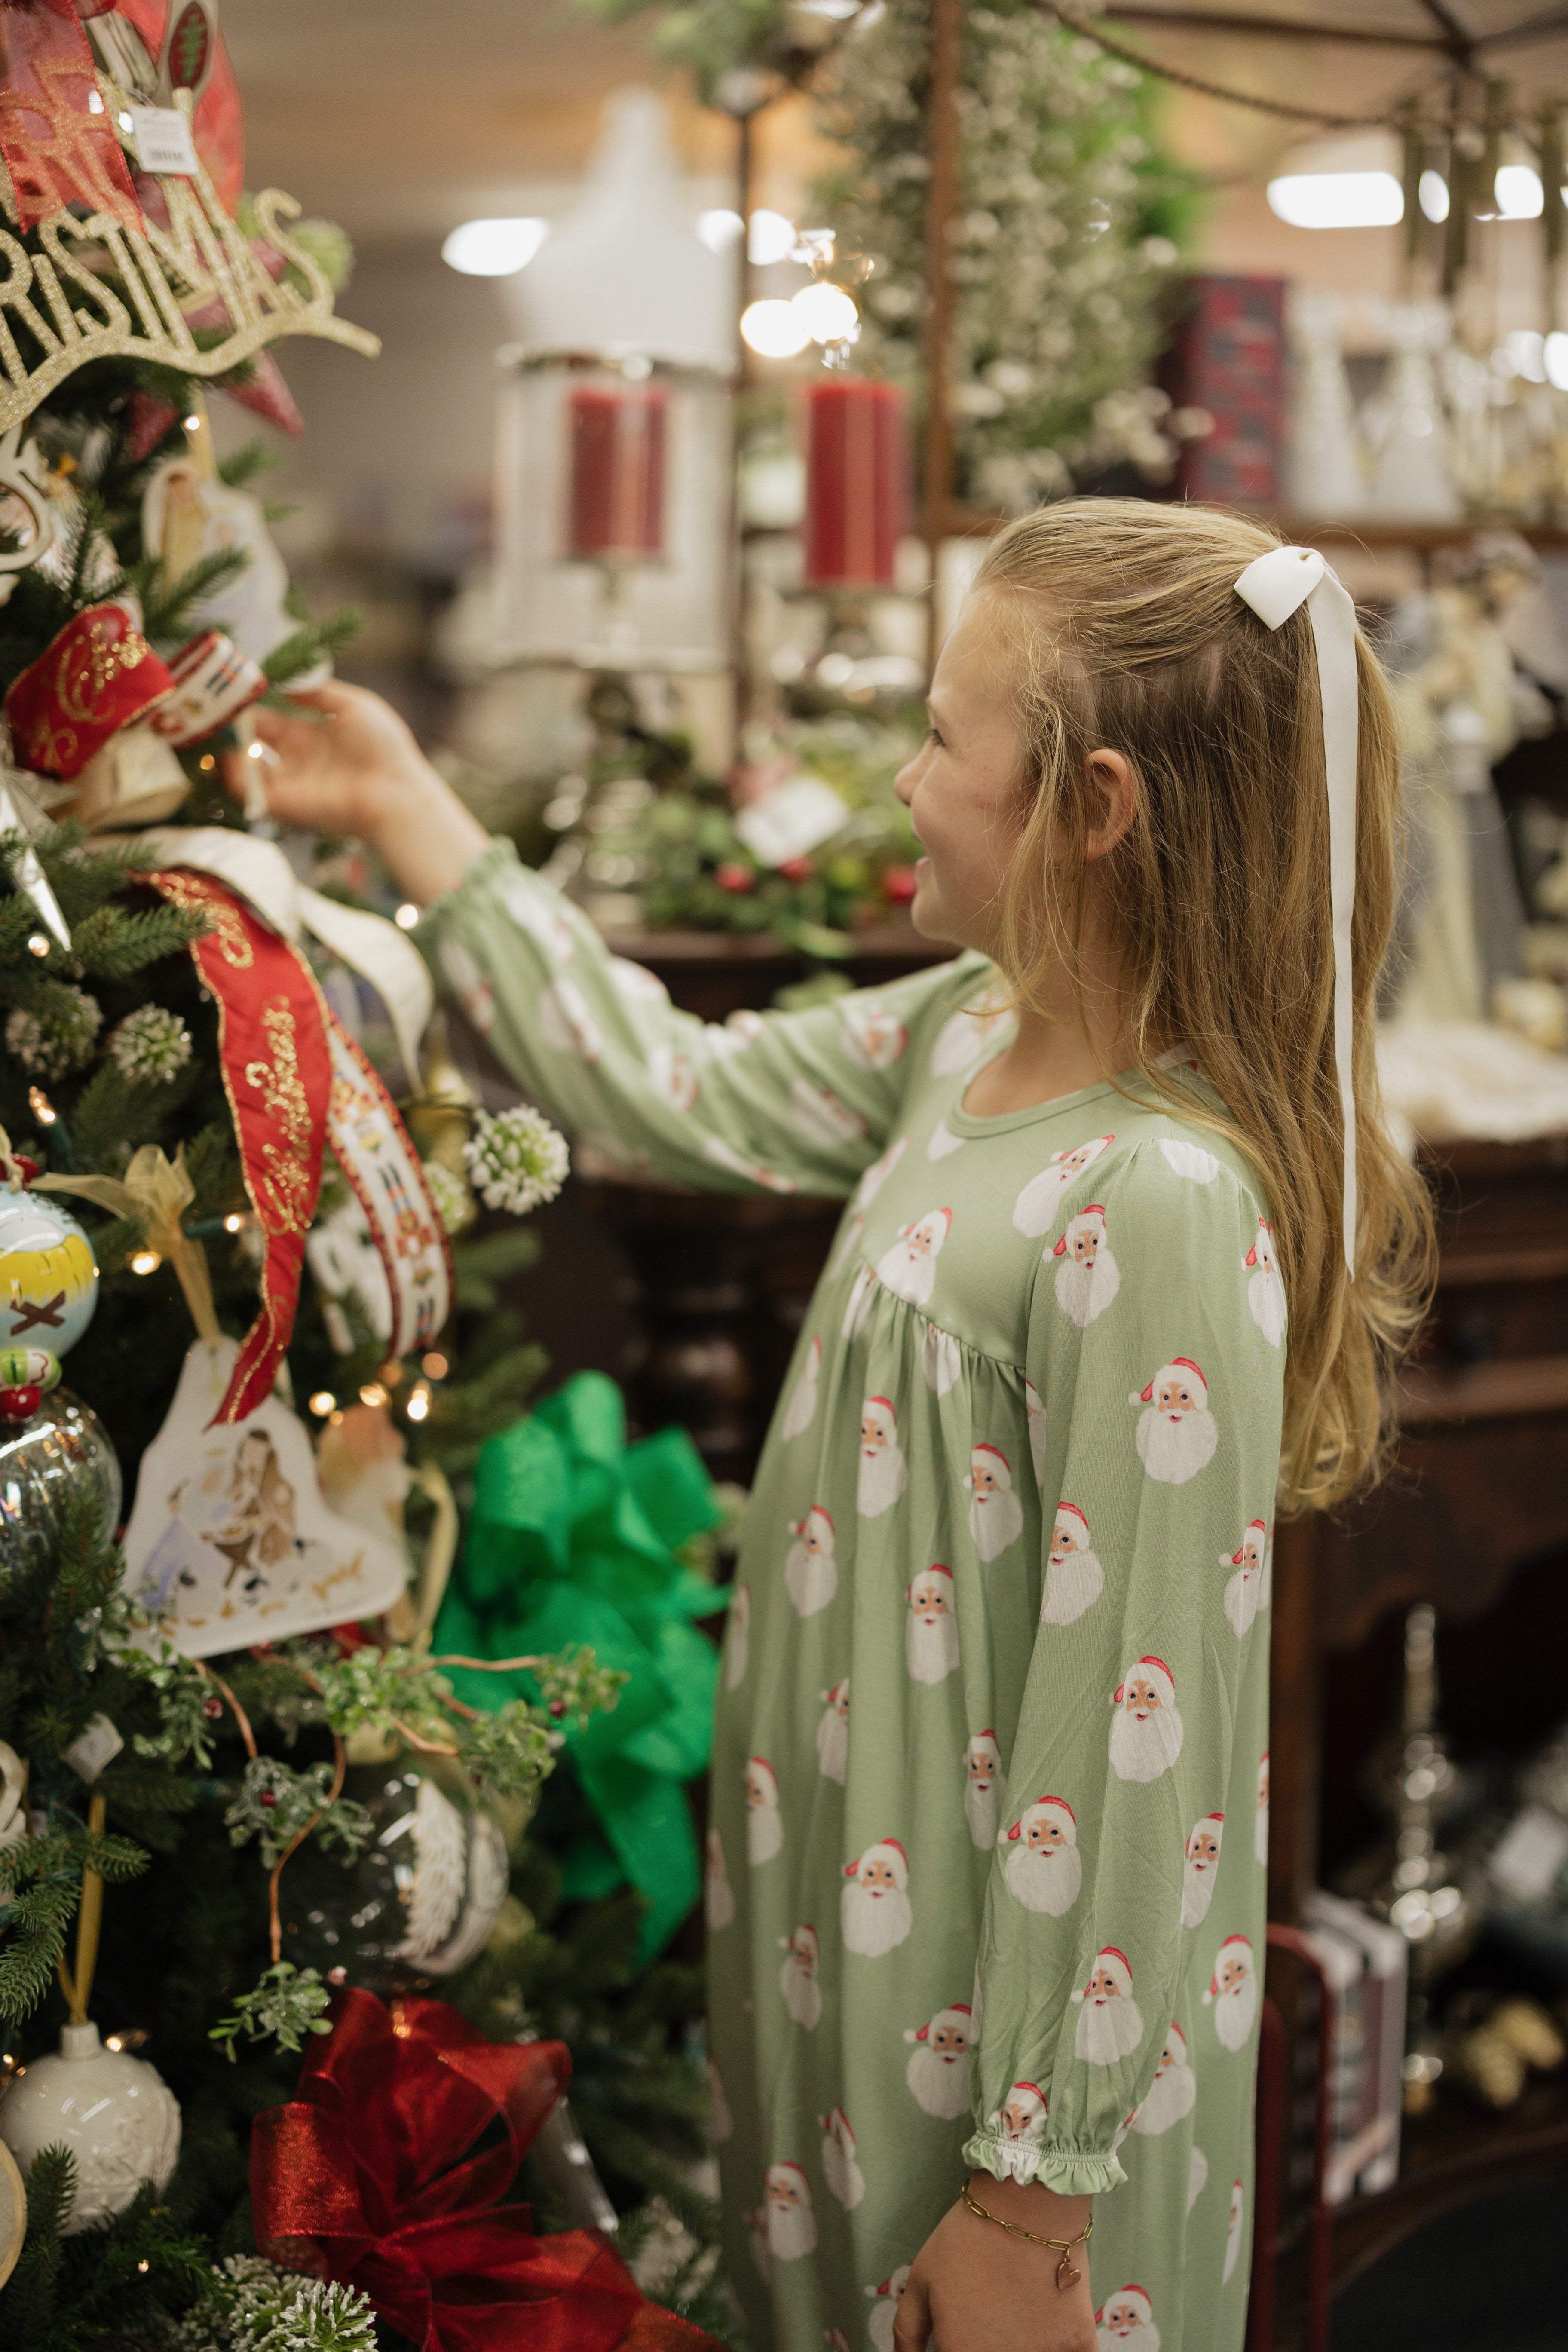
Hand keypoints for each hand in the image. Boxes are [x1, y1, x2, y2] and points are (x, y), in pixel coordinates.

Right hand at [221, 681, 488, 905]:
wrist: (397, 792)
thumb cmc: (383, 747)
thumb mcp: (353, 705)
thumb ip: (318, 692)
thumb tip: (286, 682)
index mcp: (309, 735)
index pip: (267, 721)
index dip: (245, 708)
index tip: (224, 693)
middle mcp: (294, 760)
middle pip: (249, 744)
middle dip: (226, 730)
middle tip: (203, 711)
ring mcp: (289, 784)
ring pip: (243, 770)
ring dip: (224, 754)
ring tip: (207, 733)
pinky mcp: (286, 805)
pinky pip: (250, 794)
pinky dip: (234, 779)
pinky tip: (227, 758)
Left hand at [895, 2174, 1095, 2351]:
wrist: (1026, 2205)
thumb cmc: (967, 2239)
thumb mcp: (921, 2279)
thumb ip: (908, 2331)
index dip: (955, 2346)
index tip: (960, 2330)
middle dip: (986, 2341)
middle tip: (989, 2310)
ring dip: (1022, 2343)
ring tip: (1016, 2306)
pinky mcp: (1081, 2342)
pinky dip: (1061, 2346)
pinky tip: (1050, 2324)